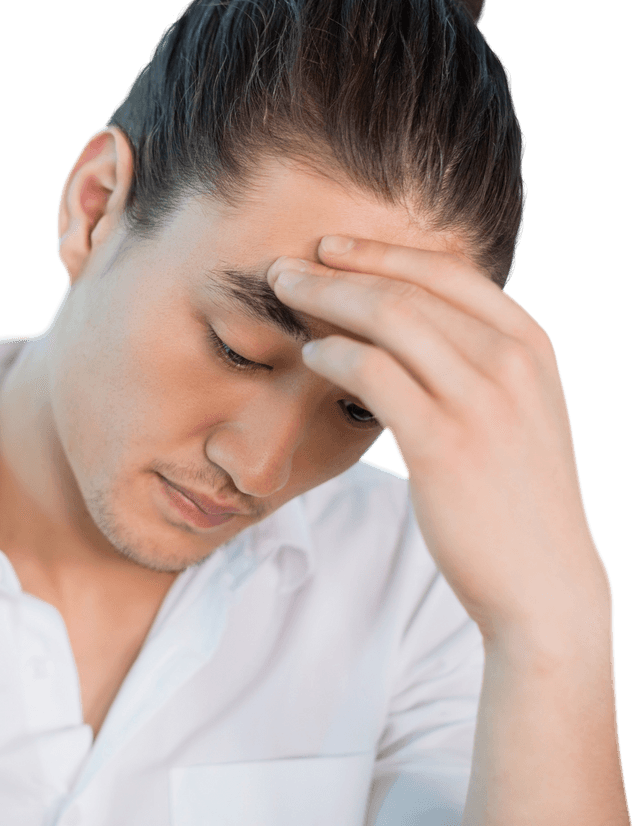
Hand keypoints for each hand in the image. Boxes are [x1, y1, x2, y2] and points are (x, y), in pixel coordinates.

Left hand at [267, 237, 611, 645]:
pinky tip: (309, 355)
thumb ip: (471, 361)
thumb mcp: (513, 410)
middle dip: (337, 270)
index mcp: (529, 345)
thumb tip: (399, 323)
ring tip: (284, 296)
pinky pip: (372, 372)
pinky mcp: (443, 441)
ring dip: (324, 299)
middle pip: (407, 288)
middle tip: (285, 268)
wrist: (545, 582)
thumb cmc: (515, 494)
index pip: (447, 271)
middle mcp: (510, 361)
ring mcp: (479, 399)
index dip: (380, 252)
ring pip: (386, 317)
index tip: (331, 246)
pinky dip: (332, 354)